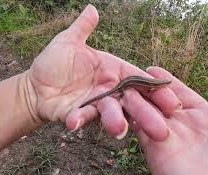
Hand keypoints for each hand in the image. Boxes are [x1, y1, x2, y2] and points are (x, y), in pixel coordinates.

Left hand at [25, 5, 179, 139]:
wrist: (34, 85)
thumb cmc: (54, 62)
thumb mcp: (67, 41)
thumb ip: (82, 28)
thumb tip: (92, 8)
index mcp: (112, 69)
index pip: (138, 78)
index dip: (155, 89)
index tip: (173, 101)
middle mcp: (109, 88)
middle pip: (132, 101)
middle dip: (147, 114)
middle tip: (161, 129)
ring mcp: (96, 103)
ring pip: (112, 113)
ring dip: (116, 120)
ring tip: (118, 128)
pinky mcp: (81, 115)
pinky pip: (83, 118)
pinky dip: (80, 120)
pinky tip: (74, 121)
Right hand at [122, 66, 207, 174]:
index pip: (184, 96)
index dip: (168, 82)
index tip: (152, 69)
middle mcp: (189, 131)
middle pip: (160, 102)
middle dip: (146, 87)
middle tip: (133, 73)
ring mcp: (173, 142)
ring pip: (145, 112)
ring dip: (136, 97)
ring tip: (125, 81)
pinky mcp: (160, 154)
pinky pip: (139, 127)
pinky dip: (132, 112)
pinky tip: (124, 96)